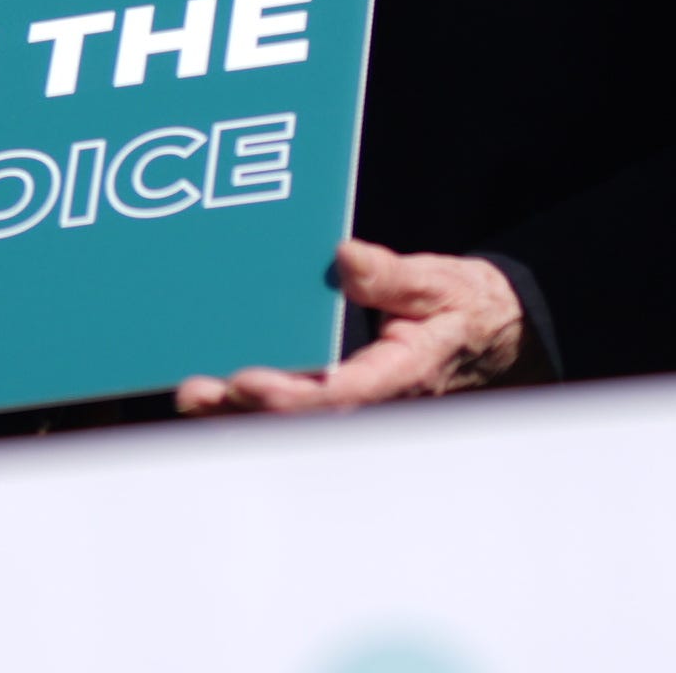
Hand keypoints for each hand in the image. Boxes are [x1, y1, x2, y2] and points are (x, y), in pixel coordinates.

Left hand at [175, 239, 524, 415]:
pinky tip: (214, 390)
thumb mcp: (438, 282)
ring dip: (241, 410)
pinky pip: (295, 401)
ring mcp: (355, 397)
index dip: (293, 395)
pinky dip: (252, 400)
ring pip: (292, 418)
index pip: (344, 393)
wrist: (483, 331)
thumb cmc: (460, 307)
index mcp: (401, 371)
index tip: (249, 382)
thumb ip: (391, 276)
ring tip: (192, 394)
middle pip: (303, 416)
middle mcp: (372, 395)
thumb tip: (344, 257)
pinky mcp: (341, 389)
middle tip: (198, 392)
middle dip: (247, 409)